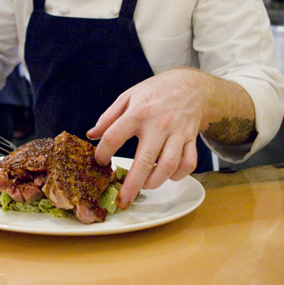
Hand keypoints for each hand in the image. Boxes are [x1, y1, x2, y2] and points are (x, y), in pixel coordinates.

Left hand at [88, 68, 253, 209]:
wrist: (191, 85)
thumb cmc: (156, 91)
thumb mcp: (129, 96)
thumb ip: (109, 116)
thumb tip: (91, 135)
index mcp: (138, 112)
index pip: (114, 137)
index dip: (103, 153)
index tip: (99, 161)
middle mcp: (159, 125)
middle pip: (145, 160)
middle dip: (132, 184)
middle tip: (122, 199)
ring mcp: (177, 133)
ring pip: (168, 166)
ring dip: (155, 182)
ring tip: (143, 186)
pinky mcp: (192, 139)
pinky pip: (188, 163)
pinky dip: (178, 175)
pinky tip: (167, 175)